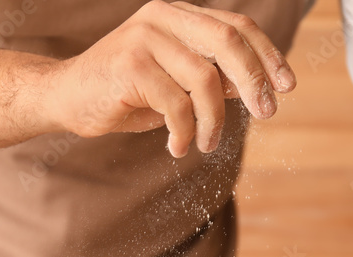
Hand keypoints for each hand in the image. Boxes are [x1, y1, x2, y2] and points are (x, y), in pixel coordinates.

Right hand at [42, 0, 295, 156]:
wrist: (65, 96)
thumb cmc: (122, 92)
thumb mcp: (173, 82)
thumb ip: (209, 77)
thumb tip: (252, 86)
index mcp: (178, 15)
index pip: (237, 27)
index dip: (267, 56)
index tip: (286, 87)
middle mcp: (163, 17)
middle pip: (228, 42)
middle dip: (254, 81)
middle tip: (267, 114)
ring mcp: (145, 37)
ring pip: (205, 80)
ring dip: (214, 120)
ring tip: (207, 143)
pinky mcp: (131, 65)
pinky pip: (176, 105)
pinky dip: (184, 132)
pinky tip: (178, 146)